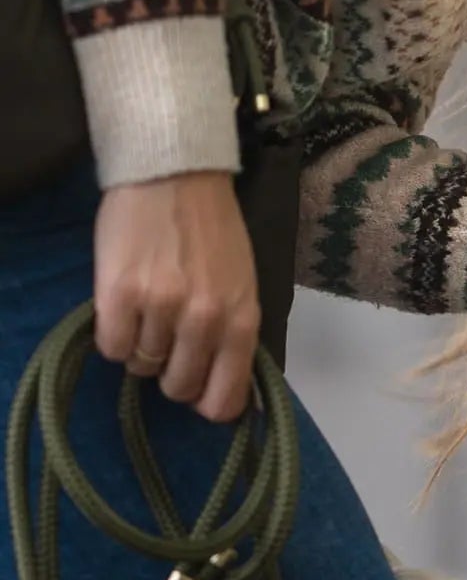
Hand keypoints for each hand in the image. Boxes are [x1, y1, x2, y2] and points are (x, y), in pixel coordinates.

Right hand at [93, 171, 260, 421]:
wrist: (175, 176)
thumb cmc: (213, 231)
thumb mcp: (243, 285)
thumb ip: (235, 335)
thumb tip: (224, 389)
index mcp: (242, 320)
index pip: (225, 398)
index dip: (209, 404)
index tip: (199, 393)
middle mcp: (205, 320)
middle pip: (178, 386)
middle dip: (172, 371)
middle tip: (170, 339)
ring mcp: (161, 307)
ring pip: (142, 366)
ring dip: (142, 347)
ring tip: (149, 309)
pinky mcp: (119, 294)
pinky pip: (111, 348)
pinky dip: (114, 336)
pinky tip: (125, 308)